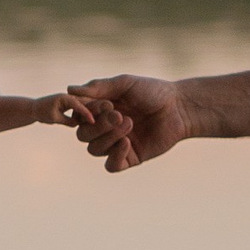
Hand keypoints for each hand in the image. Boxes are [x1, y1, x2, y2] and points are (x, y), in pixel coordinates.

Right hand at [67, 74, 188, 170]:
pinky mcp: (130, 158)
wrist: (179, 107)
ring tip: (130, 123)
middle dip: (99, 126)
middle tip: (119, 115)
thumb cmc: (153, 91)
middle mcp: (105, 128)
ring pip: (94, 150)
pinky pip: (111, 166)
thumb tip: (69, 90)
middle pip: (83, 135)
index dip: (88, 113)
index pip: (79, 117)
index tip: (107, 104)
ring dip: (109, 137)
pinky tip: (127, 143)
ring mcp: (116, 144)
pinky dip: (115, 156)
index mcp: (100, 111)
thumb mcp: (125, 84)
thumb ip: (99, 87)